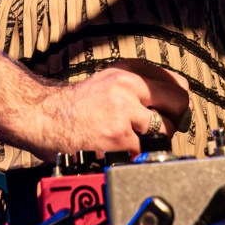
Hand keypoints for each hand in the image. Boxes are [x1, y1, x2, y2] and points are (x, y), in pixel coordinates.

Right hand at [28, 59, 190, 158]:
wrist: (45, 118)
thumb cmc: (77, 105)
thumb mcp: (109, 82)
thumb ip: (140, 87)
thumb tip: (180, 103)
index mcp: (127, 70)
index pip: (175, 82)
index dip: (178, 101)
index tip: (174, 111)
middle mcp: (128, 85)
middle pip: (178, 102)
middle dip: (175, 119)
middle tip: (160, 128)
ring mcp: (124, 110)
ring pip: (164, 129)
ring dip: (151, 139)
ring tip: (127, 137)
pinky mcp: (119, 136)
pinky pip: (144, 150)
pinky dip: (132, 154)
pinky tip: (113, 147)